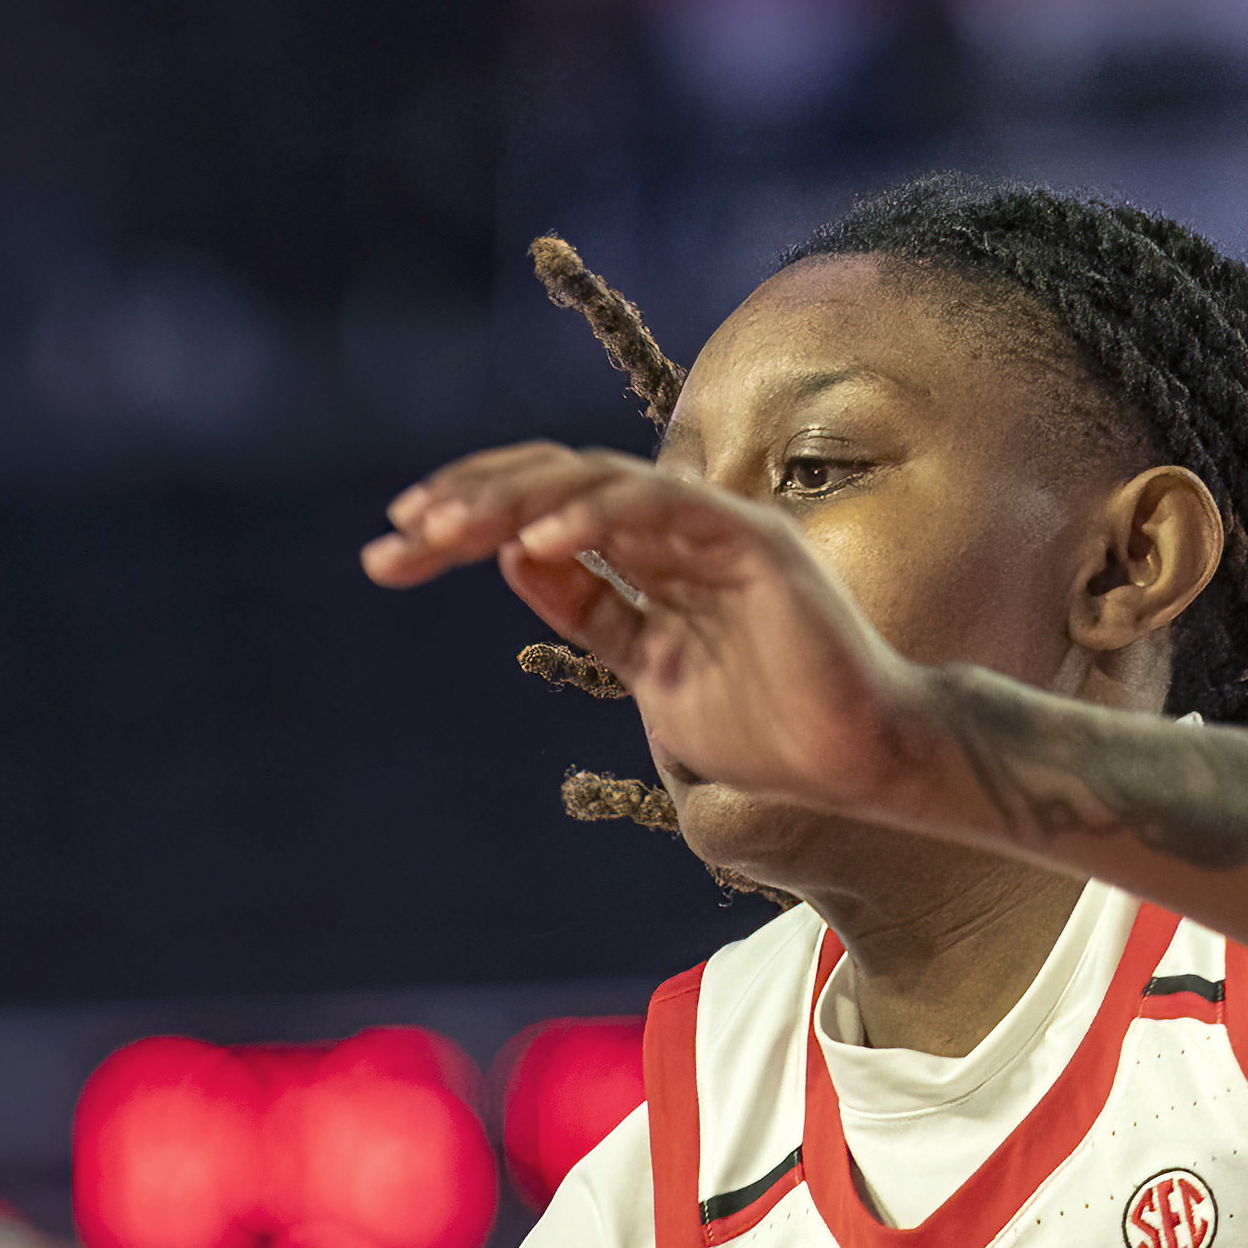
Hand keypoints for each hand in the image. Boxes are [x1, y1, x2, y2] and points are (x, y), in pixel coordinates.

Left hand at [366, 443, 935, 823]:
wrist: (852, 763)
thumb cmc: (765, 727)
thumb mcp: (648, 668)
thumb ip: (592, 613)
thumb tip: (515, 559)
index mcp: (653, 554)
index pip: (546, 510)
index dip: (471, 517)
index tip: (395, 546)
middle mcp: (680, 527)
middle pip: (557, 485)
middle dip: (470, 503)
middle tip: (397, 535)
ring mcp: (717, 528)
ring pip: (598, 484)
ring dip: (514, 502)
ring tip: (444, 532)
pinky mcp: (754, 542)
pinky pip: (662, 511)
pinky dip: (594, 519)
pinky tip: (533, 546)